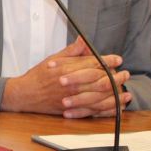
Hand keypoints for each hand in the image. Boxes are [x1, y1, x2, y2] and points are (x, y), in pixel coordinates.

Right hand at [1, 37, 132, 116]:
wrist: (25, 94)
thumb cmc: (38, 76)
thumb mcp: (53, 58)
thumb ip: (71, 51)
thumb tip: (83, 40)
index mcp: (67, 70)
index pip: (92, 63)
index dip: (107, 61)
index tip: (117, 59)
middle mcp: (71, 84)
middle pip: (100, 80)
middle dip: (116, 77)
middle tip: (125, 74)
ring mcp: (73, 98)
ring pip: (101, 97)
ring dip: (116, 93)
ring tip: (125, 90)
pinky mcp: (73, 110)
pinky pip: (95, 111)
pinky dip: (108, 109)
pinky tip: (117, 106)